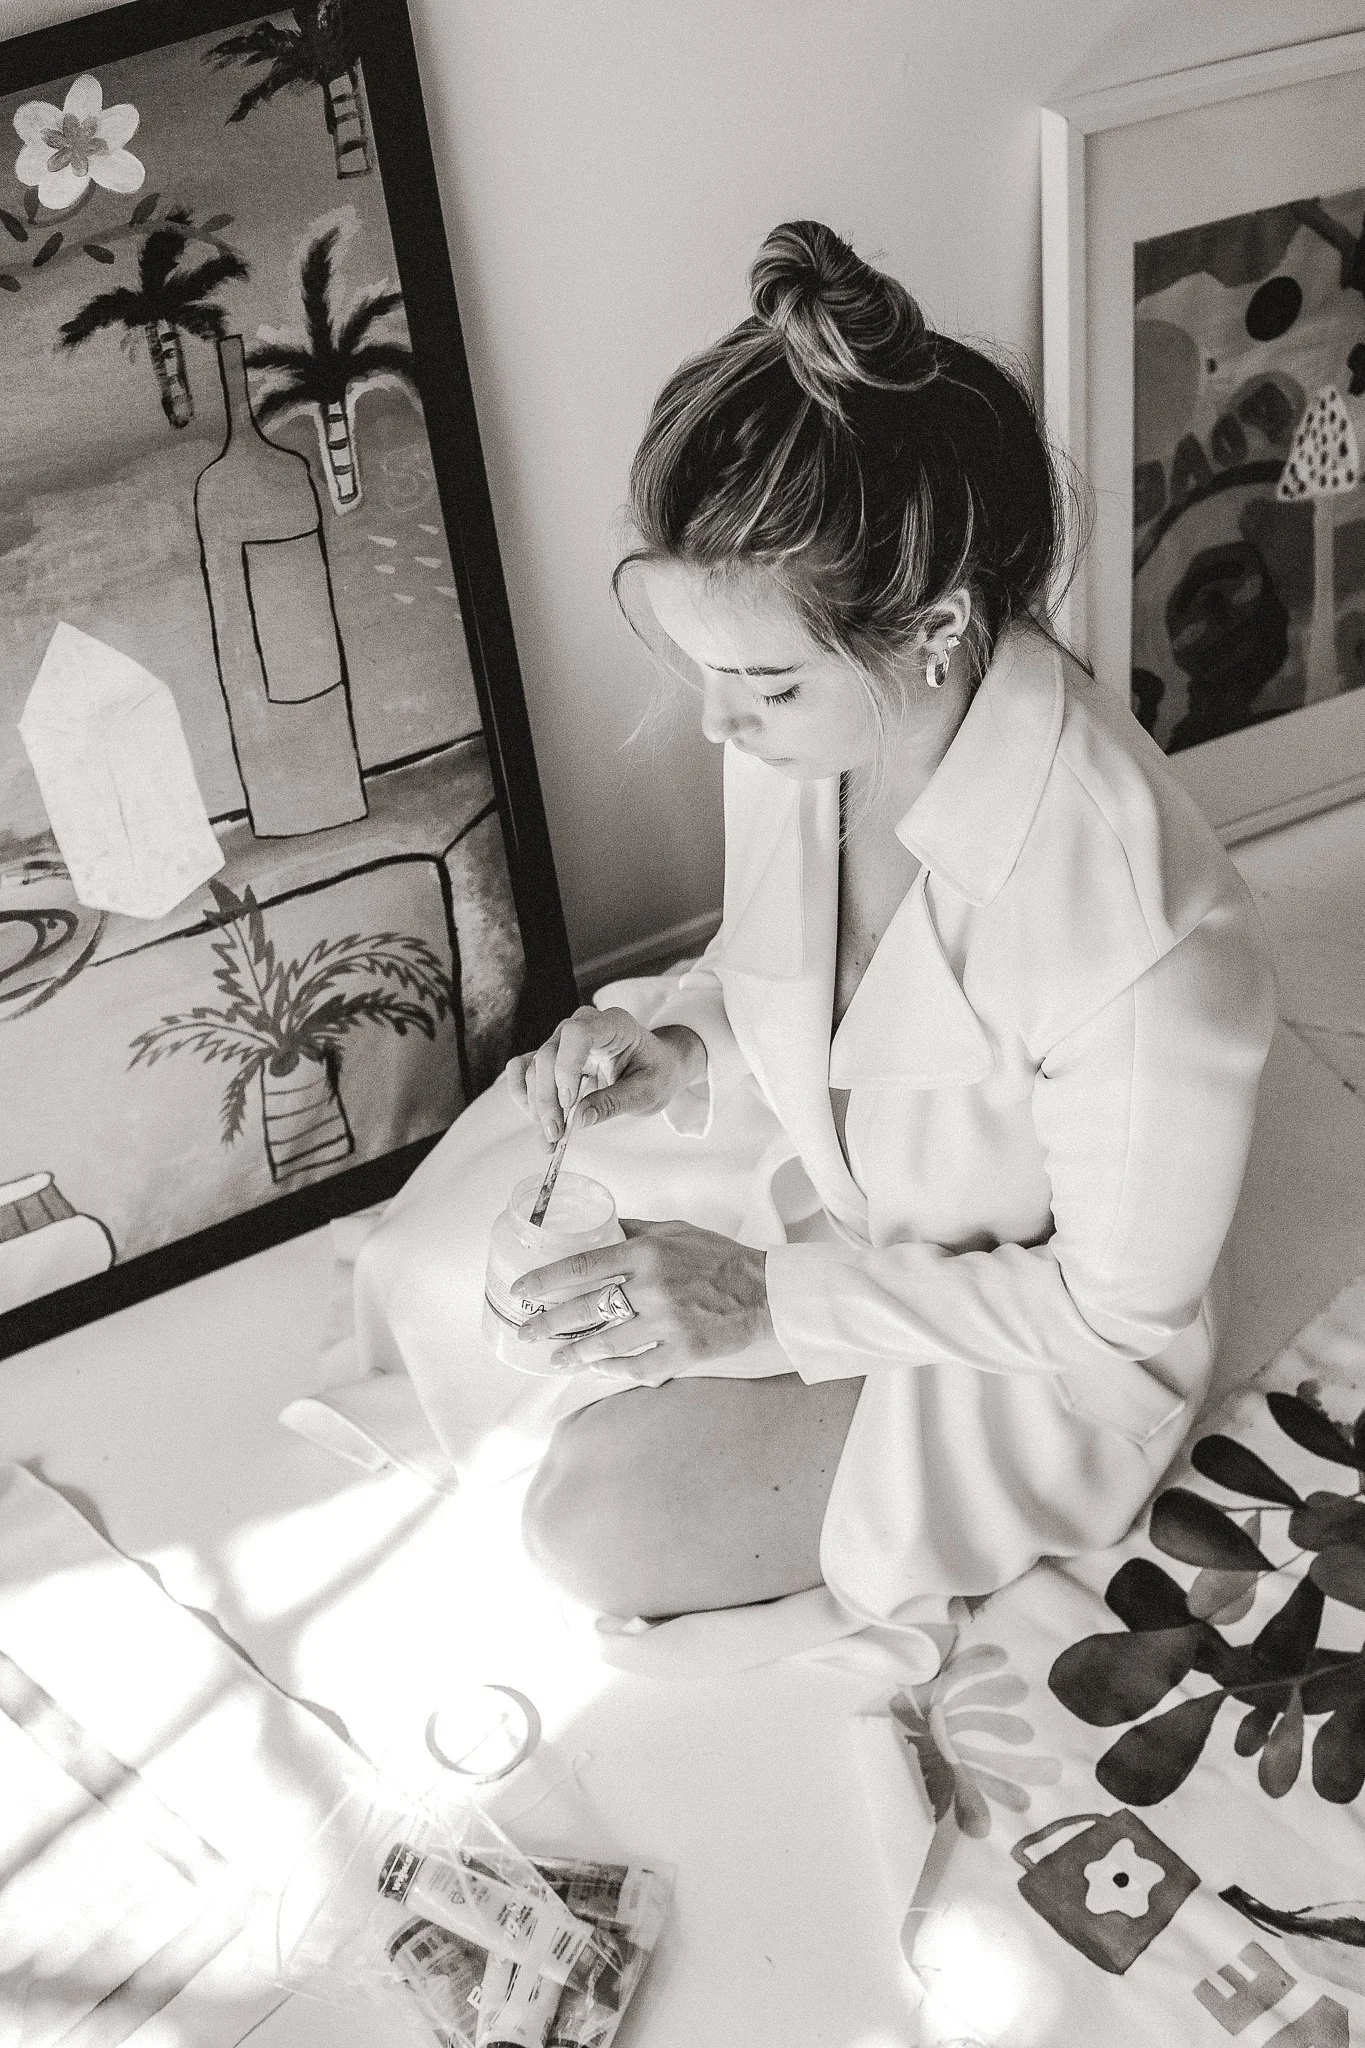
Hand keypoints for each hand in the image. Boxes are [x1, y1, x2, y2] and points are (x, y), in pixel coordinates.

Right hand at [504, 1005, 705, 1144]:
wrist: (655, 1066)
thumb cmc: (656, 1072)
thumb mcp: (647, 1091)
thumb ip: (614, 1102)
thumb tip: (578, 1120)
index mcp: (612, 1024)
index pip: (577, 1033)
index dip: (566, 1066)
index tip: (569, 1102)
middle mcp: (581, 1025)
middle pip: (548, 1054)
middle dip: (547, 1099)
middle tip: (556, 1134)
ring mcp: (562, 1040)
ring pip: (532, 1067)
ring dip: (535, 1105)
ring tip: (550, 1137)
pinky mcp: (552, 1057)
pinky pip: (524, 1070)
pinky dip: (525, 1098)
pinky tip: (537, 1121)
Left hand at [513, 1217, 772, 1377]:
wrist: (767, 1291)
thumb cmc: (720, 1258)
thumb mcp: (677, 1230)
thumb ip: (635, 1231)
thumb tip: (599, 1227)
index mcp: (647, 1252)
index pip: (582, 1265)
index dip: (545, 1280)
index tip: (522, 1292)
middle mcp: (653, 1287)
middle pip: (585, 1309)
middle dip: (548, 1324)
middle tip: (527, 1331)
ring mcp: (668, 1322)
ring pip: (606, 1344)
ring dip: (575, 1354)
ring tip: (557, 1359)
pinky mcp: (684, 1352)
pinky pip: (637, 1367)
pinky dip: (615, 1371)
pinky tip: (601, 1370)